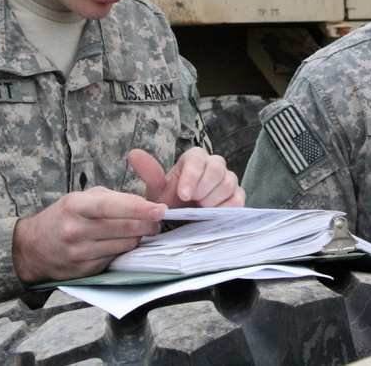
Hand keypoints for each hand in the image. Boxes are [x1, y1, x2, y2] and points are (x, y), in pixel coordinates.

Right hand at [12, 187, 166, 284]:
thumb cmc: (64, 217)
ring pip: (124, 245)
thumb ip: (112, 199)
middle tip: (159, 219)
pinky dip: (124, 249)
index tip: (159, 209)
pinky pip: (116, 258)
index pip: (111, 207)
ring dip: (138, 237)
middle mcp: (75, 231)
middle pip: (123, 229)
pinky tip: (122, 242)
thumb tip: (145, 205)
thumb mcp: (82, 199)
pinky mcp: (85, 271)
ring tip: (140, 229)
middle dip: (147, 224)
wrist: (33, 248)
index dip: (138, 208)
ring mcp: (79, 253)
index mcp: (75, 207)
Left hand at [128, 147, 244, 208]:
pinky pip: (238, 199)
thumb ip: (149, 172)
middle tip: (192, 203)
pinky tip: (213, 214)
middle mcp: (214, 164)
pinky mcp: (237, 194)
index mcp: (195, 158)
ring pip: (228, 183)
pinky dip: (226, 208)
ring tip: (200, 209)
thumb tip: (132, 154)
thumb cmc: (170, 199)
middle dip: (203, 189)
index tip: (183, 195)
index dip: (191, 178)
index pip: (198, 160)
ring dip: (213, 200)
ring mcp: (228, 178)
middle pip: (216, 169)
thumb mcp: (157, 189)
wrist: (183, 216)